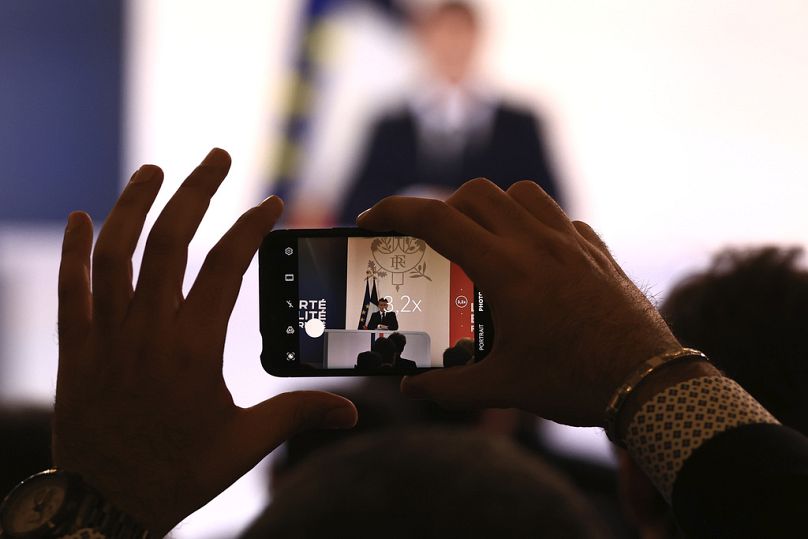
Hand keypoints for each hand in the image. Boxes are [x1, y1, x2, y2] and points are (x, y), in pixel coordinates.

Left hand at [55, 149, 356, 534]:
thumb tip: (351, 415)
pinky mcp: (76, 347)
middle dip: (196, 192)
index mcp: (195, 347)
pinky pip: (70, 288)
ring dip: (133, 205)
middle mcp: (149, 331)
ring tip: (152, 170)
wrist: (104, 504)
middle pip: (171, 241)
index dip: (250, 227)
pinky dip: (73, 250)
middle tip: (216, 157)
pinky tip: (81, 218)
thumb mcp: (245, 445)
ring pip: (116, 253)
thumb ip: (297, 415)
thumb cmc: (178, 473)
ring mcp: (107, 335)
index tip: (270, 204)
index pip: (226, 266)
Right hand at [357, 178, 679, 426]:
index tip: (372, 217)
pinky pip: (557, 215)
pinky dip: (531, 221)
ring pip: (519, 192)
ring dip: (489, 205)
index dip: (395, 211)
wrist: (651, 382)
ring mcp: (572, 240)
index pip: (436, 220)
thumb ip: (448, 386)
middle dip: (440, 206)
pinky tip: (529, 254)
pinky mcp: (596, 248)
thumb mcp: (504, 387)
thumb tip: (410, 387)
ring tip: (478, 237)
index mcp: (507, 270)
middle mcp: (538, 243)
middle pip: (474, 194)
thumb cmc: (576, 383)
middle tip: (427, 238)